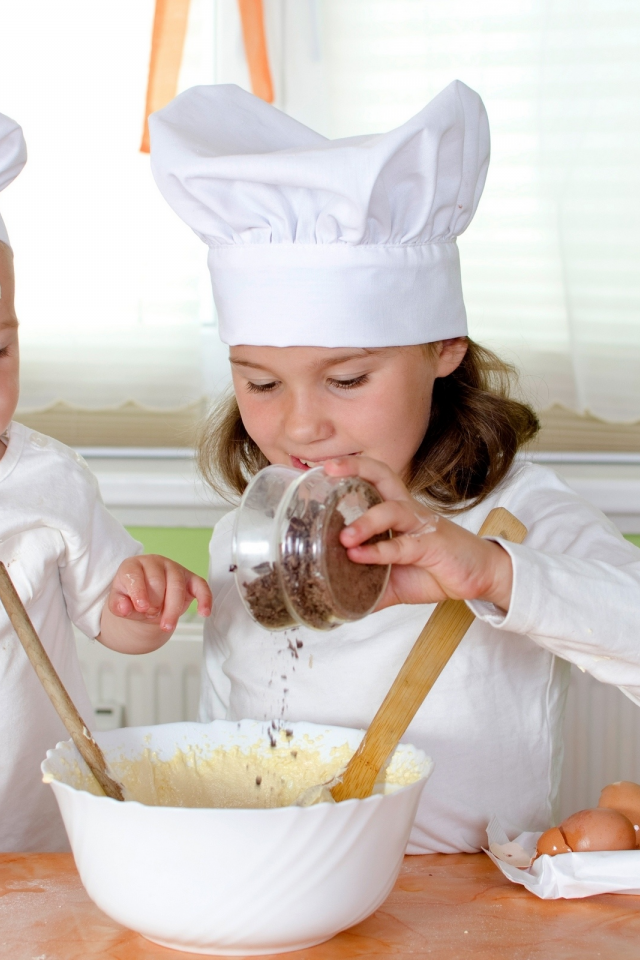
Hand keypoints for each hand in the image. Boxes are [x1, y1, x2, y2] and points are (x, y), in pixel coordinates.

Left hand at [99, 555, 211, 653]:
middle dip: (155, 604)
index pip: (135, 574)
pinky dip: (204, 599)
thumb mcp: (119, 603)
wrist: (147, 600)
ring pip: (177, 585)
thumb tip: (124, 608)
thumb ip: (118, 606)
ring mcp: (174, 569)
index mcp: (133, 566)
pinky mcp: (190, 579)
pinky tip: (204, 613)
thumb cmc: (132, 598)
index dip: (139, 592)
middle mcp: (154, 563)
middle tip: (151, 616)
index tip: (142, 608)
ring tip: (167, 626)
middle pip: (158, 581)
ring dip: (173, 608)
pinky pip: (201, 586)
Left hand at [323, 457, 513, 611]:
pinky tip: (360, 556)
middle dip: (356, 468)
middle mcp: (408, 511)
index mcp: (397, 510)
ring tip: (343, 537)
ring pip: (391, 510)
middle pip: (383, 475)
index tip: (324, 467)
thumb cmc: (436, 568)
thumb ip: (366, 585)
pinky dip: (379, 551)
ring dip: (365, 522)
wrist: (479, 577)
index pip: (374, 478)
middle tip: (330, 470)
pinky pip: (403, 545)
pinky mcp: (432, 545)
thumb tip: (335, 599)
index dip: (351, 468)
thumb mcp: (393, 580)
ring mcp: (422, 526)